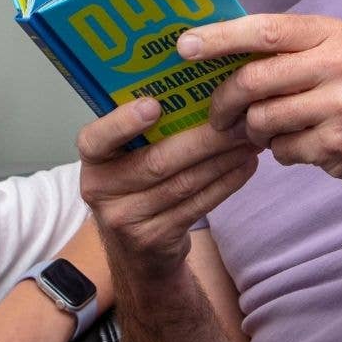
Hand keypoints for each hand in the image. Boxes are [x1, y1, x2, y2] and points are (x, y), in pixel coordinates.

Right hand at [77, 97, 260, 282]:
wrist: (134, 254)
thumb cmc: (133, 187)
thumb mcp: (122, 160)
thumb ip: (141, 132)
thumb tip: (189, 88)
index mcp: (93, 161)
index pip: (95, 139)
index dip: (123, 123)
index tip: (153, 105)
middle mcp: (101, 190)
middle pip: (156, 161)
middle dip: (202, 139)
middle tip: (236, 118)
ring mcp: (127, 219)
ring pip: (183, 184)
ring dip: (222, 159)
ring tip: (248, 139)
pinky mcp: (156, 239)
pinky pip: (197, 206)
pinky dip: (225, 183)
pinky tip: (245, 165)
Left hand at [179, 15, 341, 197]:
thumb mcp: (337, 54)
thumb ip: (287, 50)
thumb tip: (219, 50)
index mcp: (331, 34)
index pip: (262, 30)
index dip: (218, 38)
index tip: (183, 46)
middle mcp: (338, 65)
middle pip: (253, 80)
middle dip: (223, 101)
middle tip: (214, 115)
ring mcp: (341, 106)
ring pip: (262, 120)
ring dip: (253, 131)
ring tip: (265, 132)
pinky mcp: (339, 145)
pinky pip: (283, 150)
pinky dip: (280, 152)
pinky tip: (300, 146)